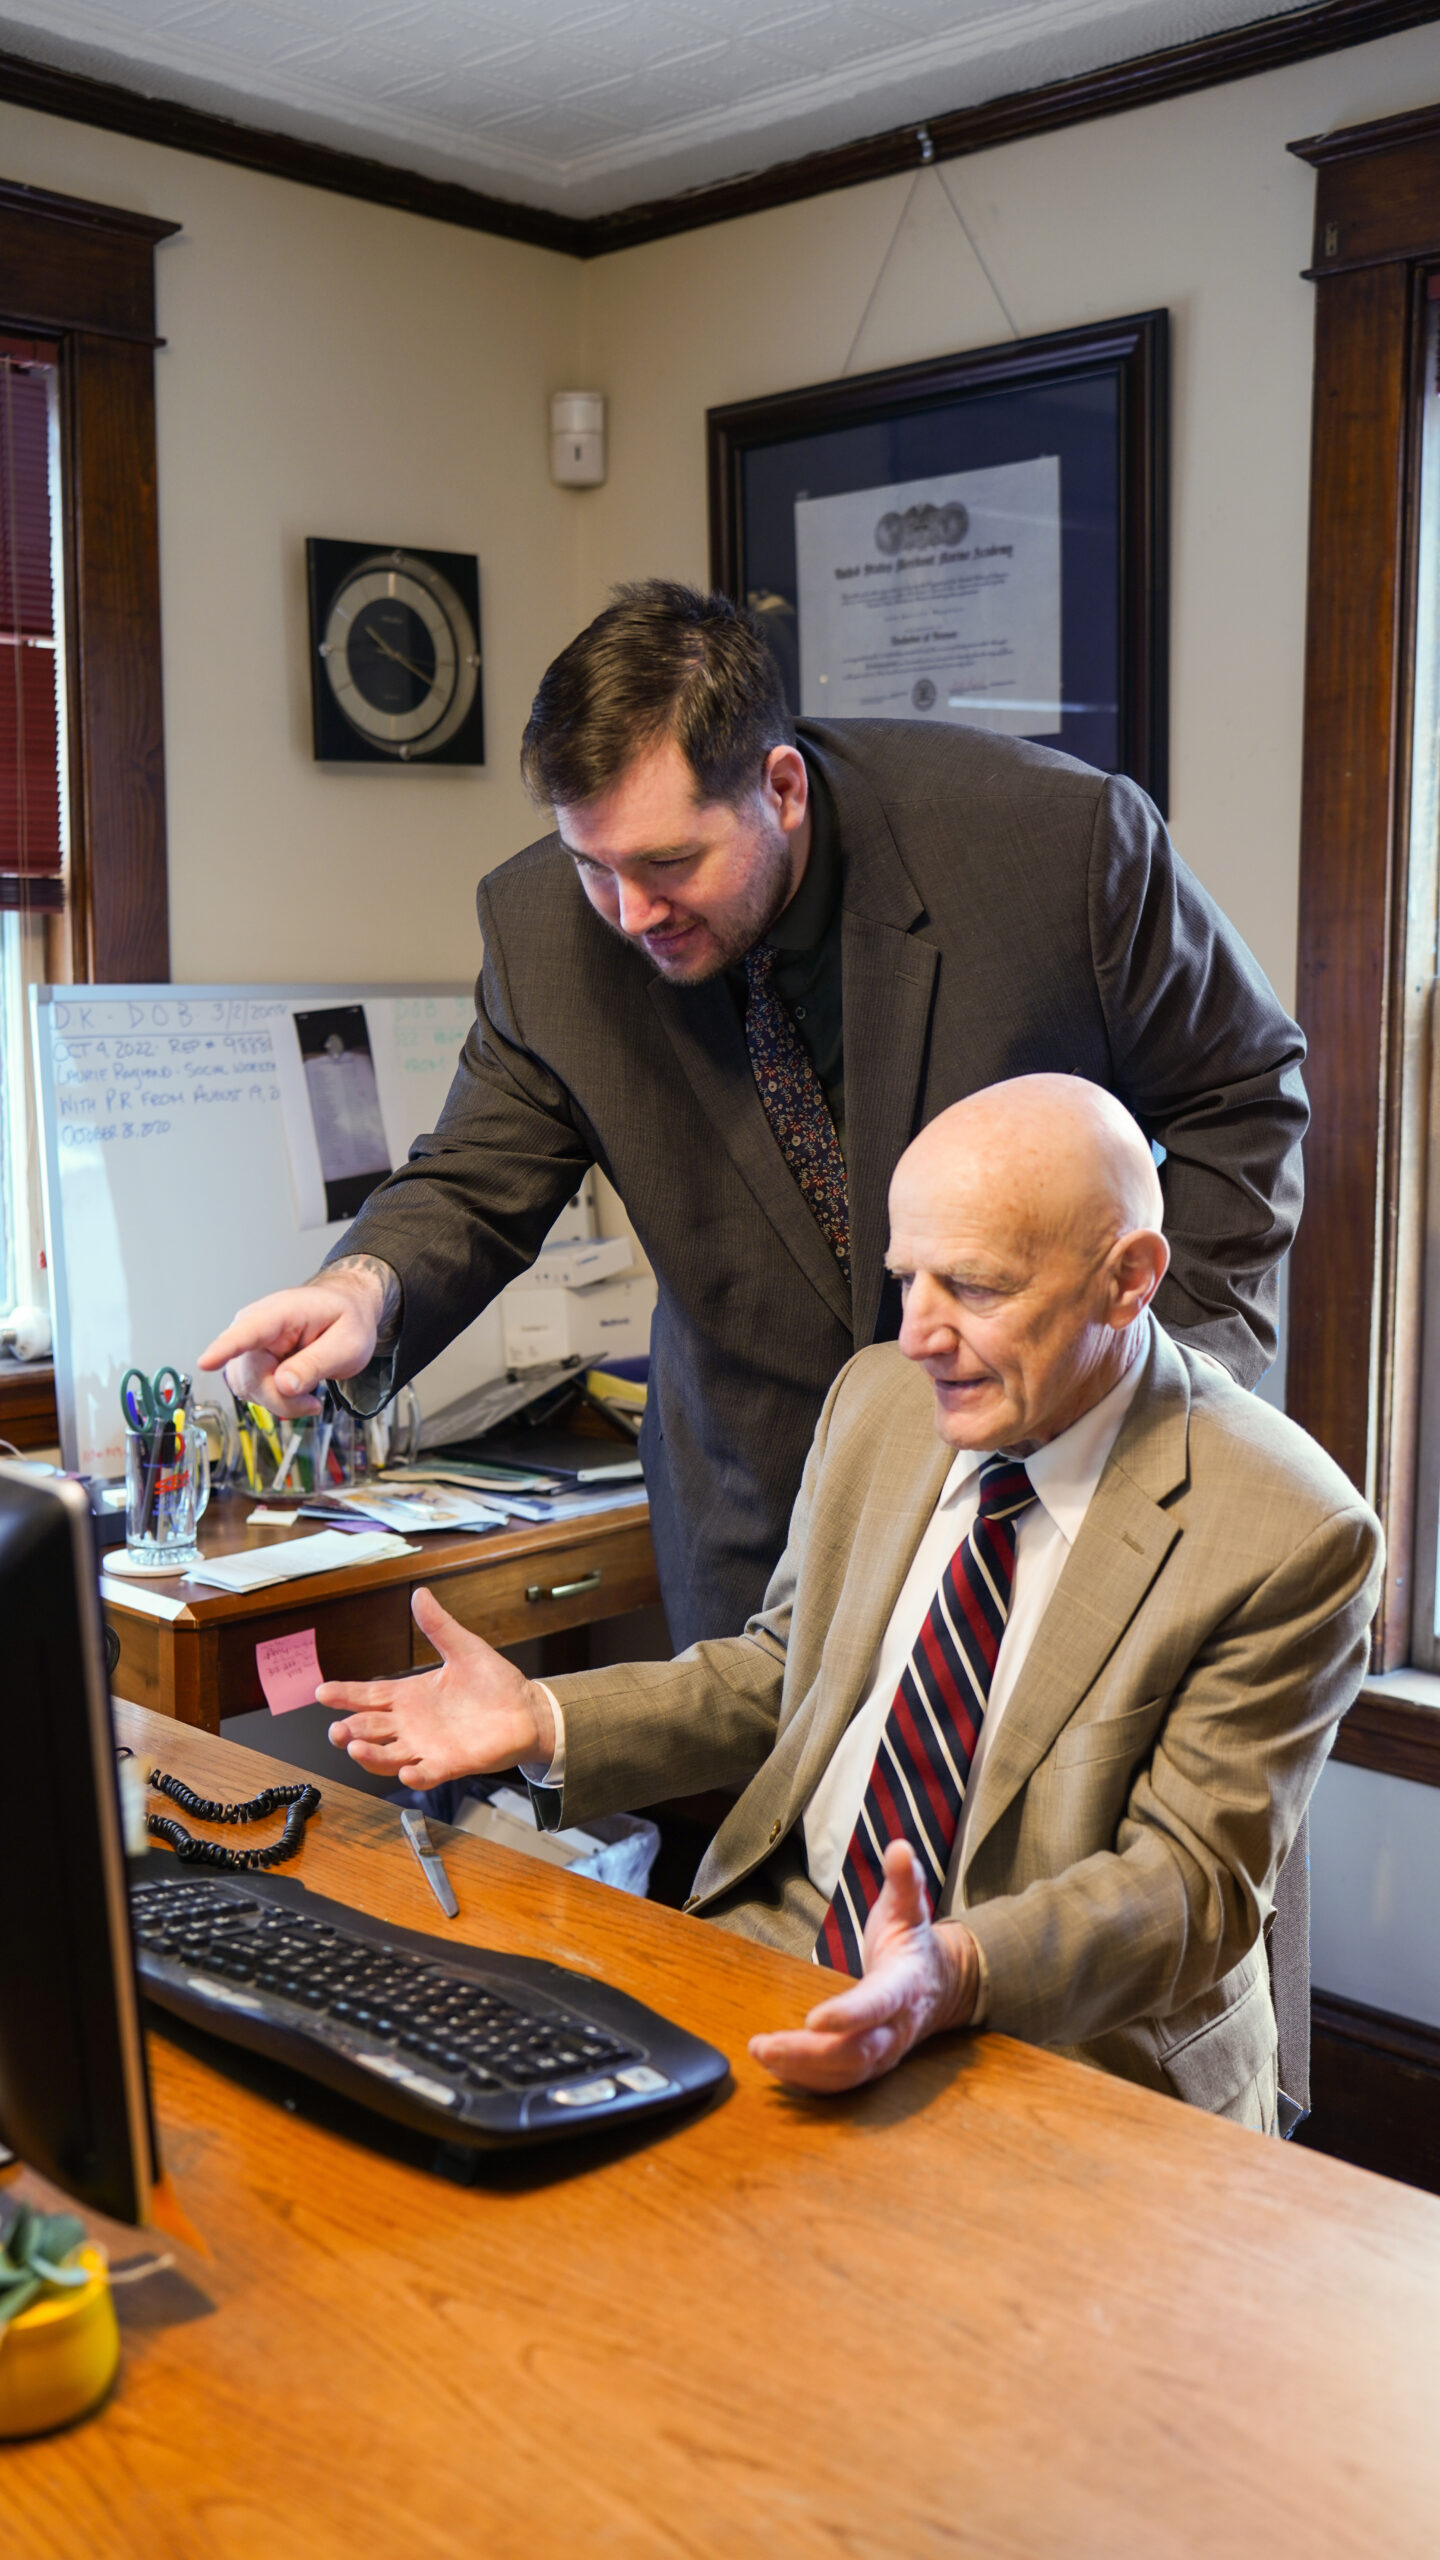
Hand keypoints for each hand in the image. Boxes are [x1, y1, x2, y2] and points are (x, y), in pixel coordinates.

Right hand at [198, 1262, 388, 1415]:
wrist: (343, 1311)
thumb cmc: (345, 1320)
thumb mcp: (348, 1344)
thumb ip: (316, 1363)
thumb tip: (283, 1385)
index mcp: (282, 1312)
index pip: (248, 1330)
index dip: (225, 1348)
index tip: (205, 1362)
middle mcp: (254, 1324)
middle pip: (251, 1376)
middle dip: (281, 1399)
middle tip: (313, 1402)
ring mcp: (248, 1344)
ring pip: (248, 1389)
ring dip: (280, 1402)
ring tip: (310, 1393)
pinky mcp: (247, 1361)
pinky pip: (252, 1392)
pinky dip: (276, 1401)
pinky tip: (297, 1394)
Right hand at [321, 1587, 554, 1789]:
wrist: (527, 1710)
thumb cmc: (494, 1683)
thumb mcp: (464, 1648)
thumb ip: (439, 1626)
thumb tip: (420, 1594)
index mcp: (410, 1695)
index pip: (368, 1696)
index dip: (344, 1695)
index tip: (322, 1693)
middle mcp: (412, 1724)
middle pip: (369, 1729)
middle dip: (349, 1730)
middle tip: (336, 1730)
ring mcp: (428, 1746)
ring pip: (388, 1755)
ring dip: (370, 1755)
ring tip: (356, 1748)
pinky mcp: (450, 1763)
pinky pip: (427, 1772)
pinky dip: (416, 1774)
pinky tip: (407, 1771)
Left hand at [748, 1842, 978, 2093]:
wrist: (941, 1984)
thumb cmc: (913, 1943)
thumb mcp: (909, 1907)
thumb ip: (905, 1880)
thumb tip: (900, 1848)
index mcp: (904, 1985)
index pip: (878, 2004)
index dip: (849, 2015)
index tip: (815, 2019)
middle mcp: (896, 2026)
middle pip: (856, 2050)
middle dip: (810, 2053)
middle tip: (764, 2046)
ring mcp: (885, 2051)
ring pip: (846, 2072)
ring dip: (803, 2070)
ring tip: (762, 2054)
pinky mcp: (871, 2065)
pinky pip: (841, 2083)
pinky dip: (809, 2082)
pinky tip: (777, 2071)